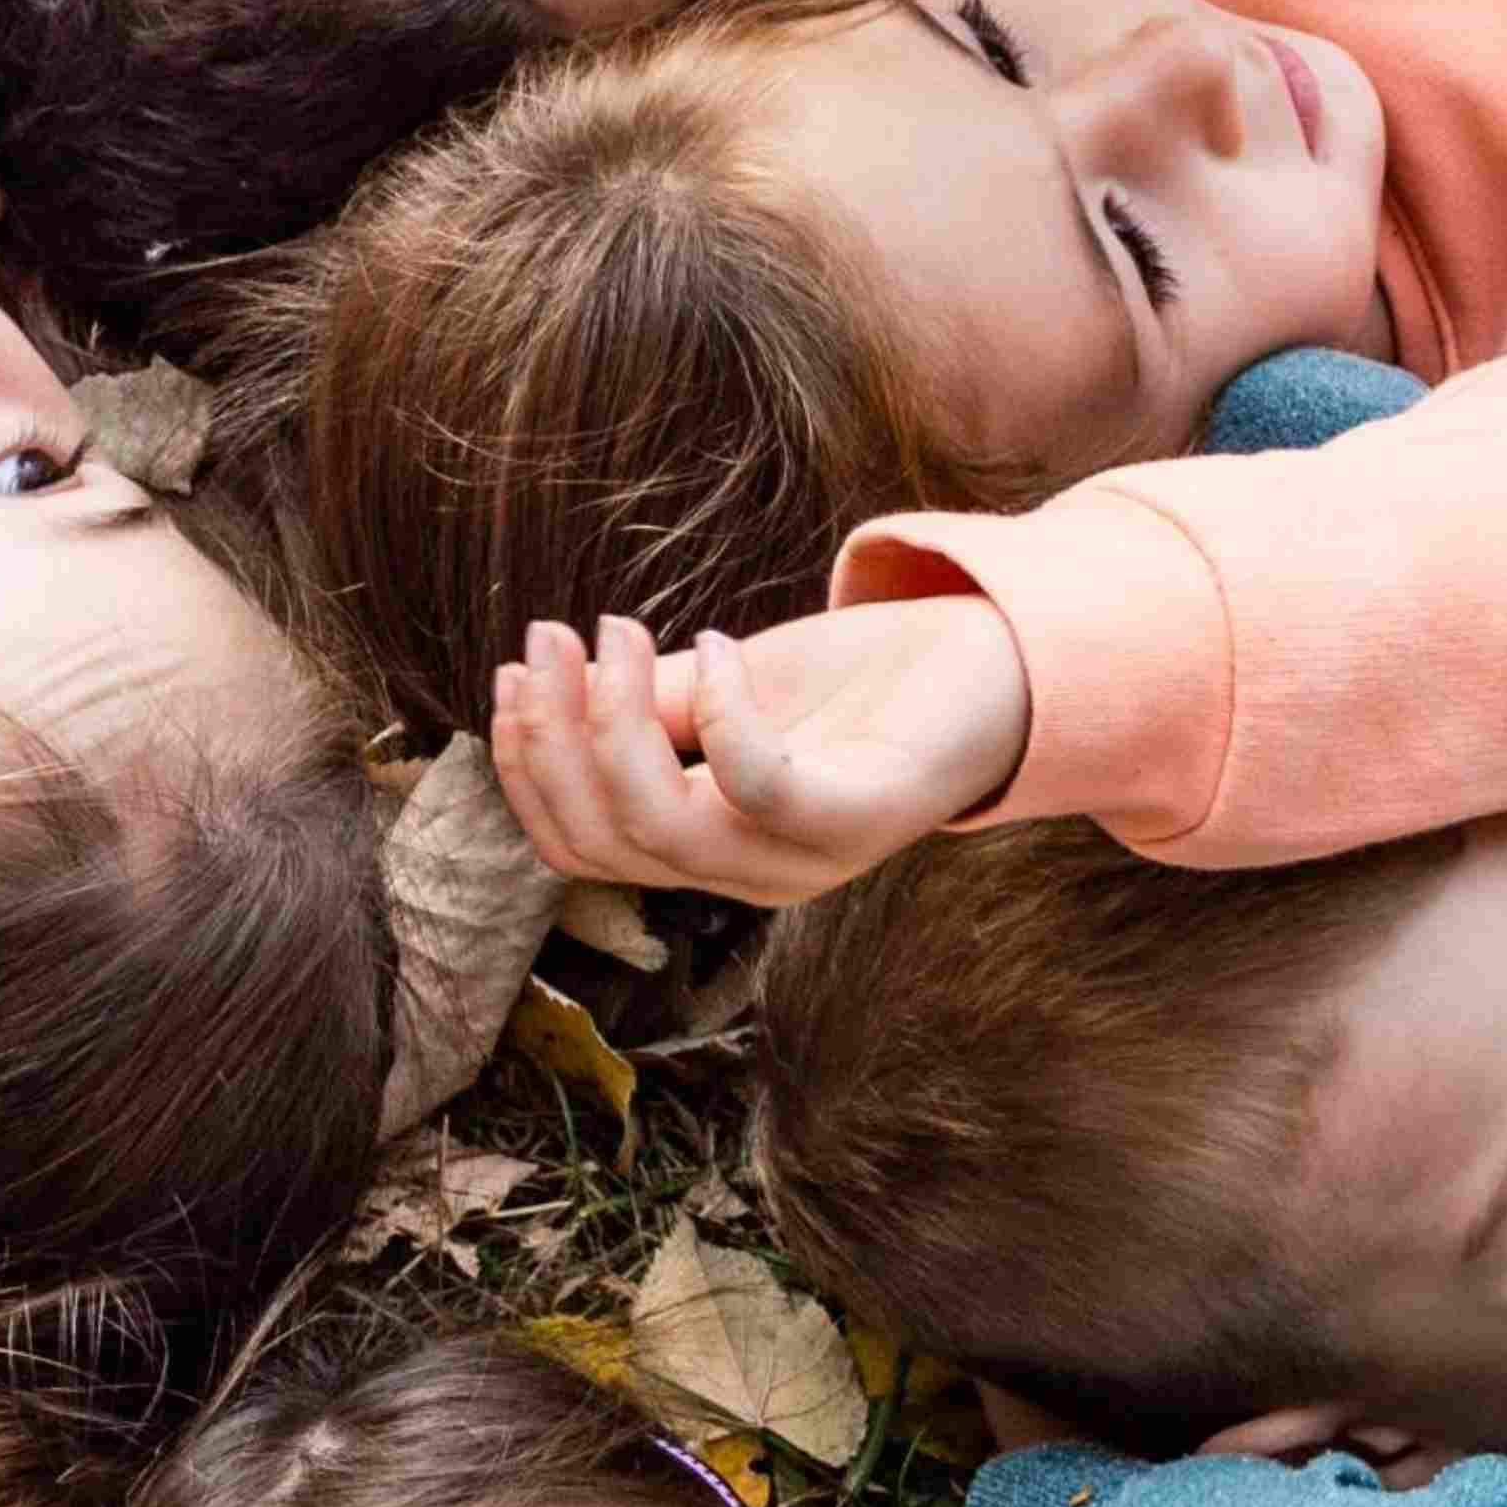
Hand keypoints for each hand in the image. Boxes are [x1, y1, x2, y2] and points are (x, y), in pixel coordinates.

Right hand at [489, 600, 1032, 903]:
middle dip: (554, 738)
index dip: (524, 769)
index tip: (513, 673)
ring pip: (663, 828)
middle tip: (555, 636)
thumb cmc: (852, 684)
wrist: (992, 666)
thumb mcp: (722, 690)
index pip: (577, 847)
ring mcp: (809, 860)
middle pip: (604, 841)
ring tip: (618, 630)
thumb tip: (540, 693)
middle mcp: (750, 876)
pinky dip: (722, 715)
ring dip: (614, 723)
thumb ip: (642, 709)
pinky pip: (760, 789)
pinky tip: (717, 646)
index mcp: (708, 851)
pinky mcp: (865, 819)